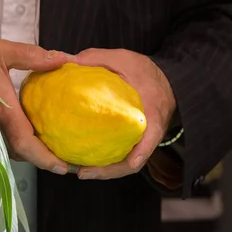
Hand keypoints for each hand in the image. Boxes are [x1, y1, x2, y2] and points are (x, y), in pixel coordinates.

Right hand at [0, 38, 71, 174]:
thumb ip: (32, 56)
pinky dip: (15, 144)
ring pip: (9, 150)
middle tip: (62, 160)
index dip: (44, 158)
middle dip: (41, 159)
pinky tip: (26, 134)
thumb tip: (63, 60)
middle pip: (20, 153)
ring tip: (47, 148)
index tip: (62, 167)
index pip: (25, 142)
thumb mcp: (0, 50)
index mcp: (1, 109)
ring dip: (28, 152)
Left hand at [74, 48, 176, 179]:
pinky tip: (83, 160)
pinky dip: (103, 162)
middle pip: (133, 161)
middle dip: (109, 171)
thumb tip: (66, 60)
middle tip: (83, 172)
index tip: (131, 162)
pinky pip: (118, 155)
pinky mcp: (131, 141)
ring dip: (104, 171)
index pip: (151, 137)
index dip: (142, 151)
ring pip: (124, 163)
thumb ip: (96, 58)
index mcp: (152, 114)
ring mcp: (140, 141)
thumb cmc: (145, 71)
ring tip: (79, 171)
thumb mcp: (123, 59)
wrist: (164, 82)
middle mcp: (148, 133)